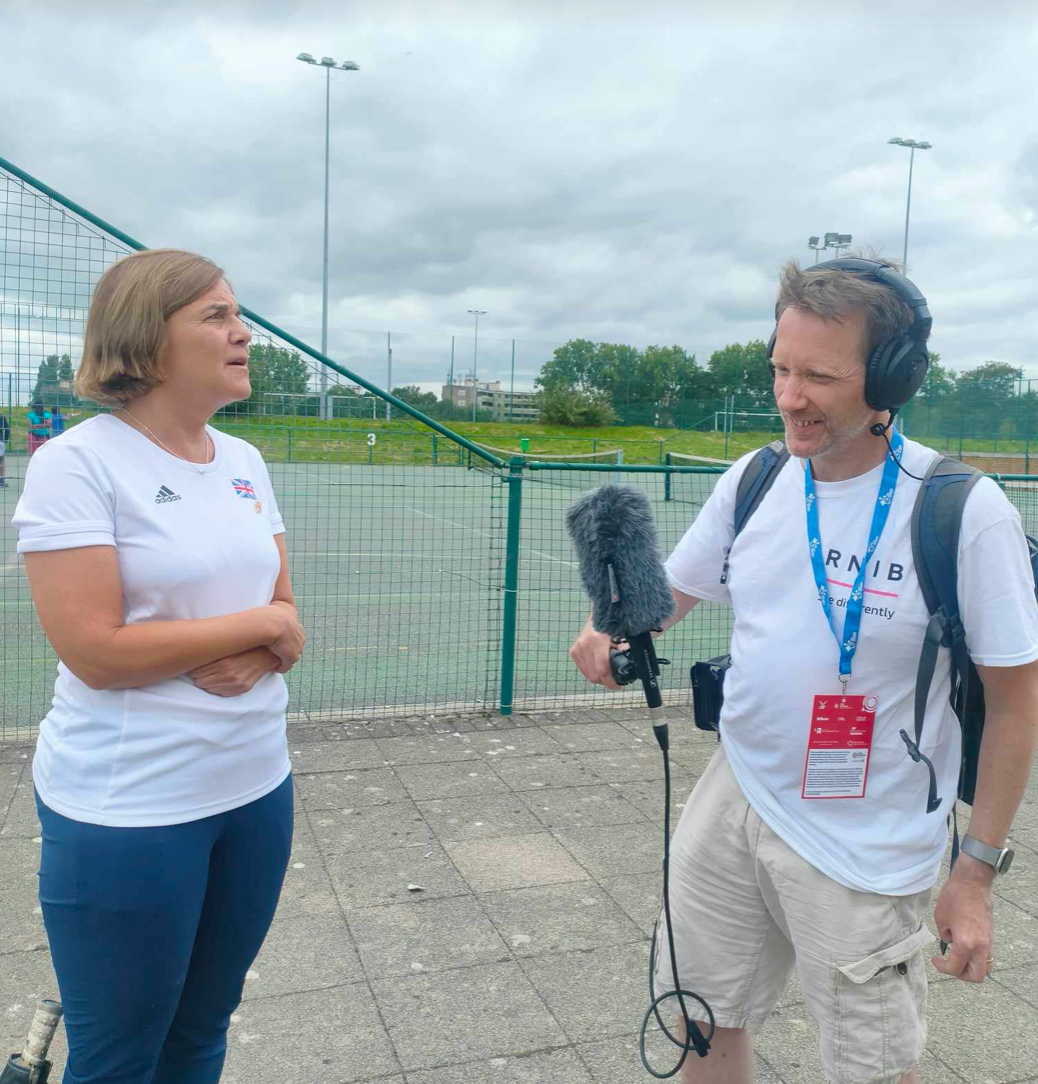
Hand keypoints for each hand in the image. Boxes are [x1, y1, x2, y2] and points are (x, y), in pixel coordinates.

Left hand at [190, 647, 278, 696]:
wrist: (264, 654)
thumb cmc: (243, 648)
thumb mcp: (225, 648)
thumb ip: (210, 654)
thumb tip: (192, 658)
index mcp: (221, 664)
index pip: (195, 672)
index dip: (195, 669)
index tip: (198, 665)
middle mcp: (227, 676)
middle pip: (199, 683)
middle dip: (201, 677)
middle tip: (206, 670)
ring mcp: (234, 684)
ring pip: (209, 689)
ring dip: (209, 683)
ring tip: (216, 675)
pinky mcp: (240, 690)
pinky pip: (220, 693)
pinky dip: (219, 688)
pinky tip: (224, 680)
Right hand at [266, 603, 305, 672]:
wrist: (272, 623)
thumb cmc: (270, 614)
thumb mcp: (276, 608)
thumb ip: (276, 607)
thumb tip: (274, 600)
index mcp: (298, 627)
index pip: (295, 637)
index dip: (287, 642)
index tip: (279, 644)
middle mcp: (300, 638)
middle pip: (296, 648)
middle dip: (288, 652)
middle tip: (276, 655)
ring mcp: (297, 648)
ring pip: (291, 658)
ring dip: (284, 660)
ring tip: (274, 662)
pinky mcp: (291, 657)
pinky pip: (285, 666)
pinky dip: (280, 668)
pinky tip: (273, 668)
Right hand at [569, 617, 621, 690]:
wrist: (598, 615)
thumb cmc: (612, 625)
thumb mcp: (622, 636)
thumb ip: (624, 651)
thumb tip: (628, 668)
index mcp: (597, 640)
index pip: (602, 669)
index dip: (611, 682)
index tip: (619, 686)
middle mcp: (584, 645)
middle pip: (594, 675)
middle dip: (605, 682)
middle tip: (615, 681)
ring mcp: (577, 648)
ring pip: (587, 675)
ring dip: (598, 678)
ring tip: (607, 673)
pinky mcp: (573, 651)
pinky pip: (583, 670)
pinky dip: (592, 672)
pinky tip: (599, 667)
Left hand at [931, 858, 994, 982]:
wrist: (973, 882)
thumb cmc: (954, 896)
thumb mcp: (941, 917)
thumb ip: (945, 935)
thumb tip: (950, 942)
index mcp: (966, 944)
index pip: (955, 968)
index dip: (942, 968)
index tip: (935, 960)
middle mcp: (981, 947)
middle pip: (976, 976)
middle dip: (961, 974)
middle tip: (949, 965)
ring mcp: (988, 942)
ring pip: (985, 968)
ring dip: (971, 968)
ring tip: (957, 958)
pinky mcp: (990, 936)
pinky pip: (986, 956)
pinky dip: (976, 957)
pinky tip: (964, 947)